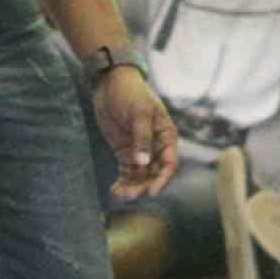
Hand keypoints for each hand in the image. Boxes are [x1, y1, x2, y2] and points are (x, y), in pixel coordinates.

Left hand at [88, 63, 178, 197]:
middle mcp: (155, 146)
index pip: (169, 163)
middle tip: (130, 195)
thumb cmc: (130, 93)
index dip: (162, 179)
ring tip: (119, 194)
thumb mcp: (138, 113)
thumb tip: (143, 163)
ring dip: (132, 187)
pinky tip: (114, 190)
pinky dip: (122, 182)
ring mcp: (139, 150)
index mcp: (166, 136)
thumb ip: (142, 138)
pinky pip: (126, 172)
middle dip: (144, 186)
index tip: (152, 191)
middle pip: (154, 173)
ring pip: (140, 176)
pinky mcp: (124, 152)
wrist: (110, 83)